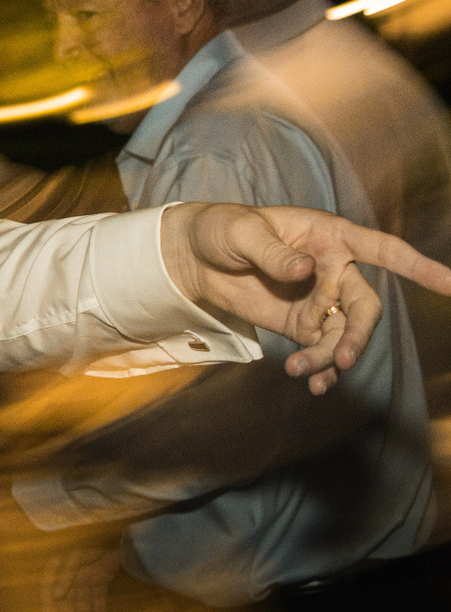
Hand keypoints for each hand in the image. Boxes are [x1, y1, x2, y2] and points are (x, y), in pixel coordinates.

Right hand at [42, 541, 119, 611]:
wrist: (123, 537)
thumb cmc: (95, 542)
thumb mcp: (77, 556)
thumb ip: (66, 574)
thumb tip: (56, 594)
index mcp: (60, 559)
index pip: (50, 584)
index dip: (49, 603)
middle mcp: (72, 566)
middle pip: (67, 593)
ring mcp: (88, 570)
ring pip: (83, 595)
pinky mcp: (102, 574)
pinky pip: (98, 593)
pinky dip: (98, 606)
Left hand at [160, 202, 450, 394]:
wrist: (193, 256)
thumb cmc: (222, 230)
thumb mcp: (241, 233)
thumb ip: (273, 252)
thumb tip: (305, 272)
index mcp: (330, 236)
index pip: (383, 250)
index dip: (419, 266)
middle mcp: (334, 270)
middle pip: (364, 305)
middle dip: (357, 333)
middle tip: (340, 359)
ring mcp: (320, 300)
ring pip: (343, 333)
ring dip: (332, 355)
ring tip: (306, 371)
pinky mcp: (301, 324)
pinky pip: (322, 349)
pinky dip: (319, 367)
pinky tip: (309, 381)